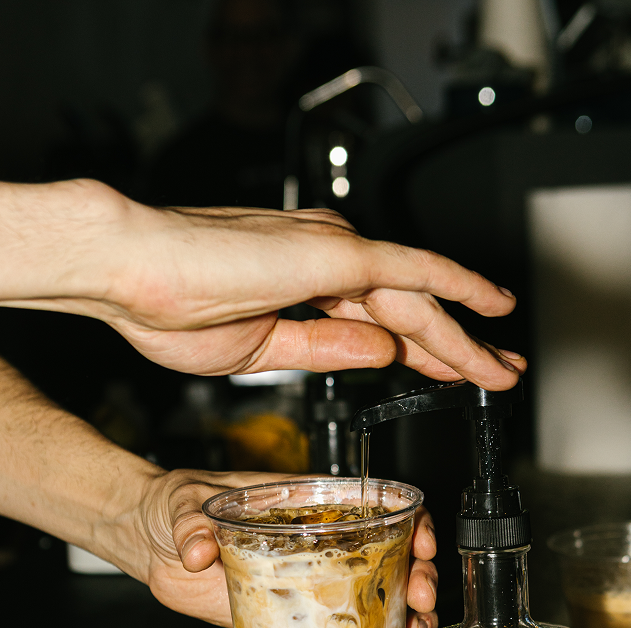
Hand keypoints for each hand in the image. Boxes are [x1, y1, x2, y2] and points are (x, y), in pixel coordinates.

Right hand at [0, 181, 525, 389]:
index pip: (382, 321)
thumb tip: (377, 351)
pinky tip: (494, 304)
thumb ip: (326, 347)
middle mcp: (328, 259)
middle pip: (412, 309)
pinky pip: (416, 270)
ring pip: (420, 299)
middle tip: (499, 373)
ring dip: (464, 337)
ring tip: (502, 370)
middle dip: (459, 347)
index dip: (421, 352)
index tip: (452, 373)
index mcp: (305, 281)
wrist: (129, 272)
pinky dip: (460, 284)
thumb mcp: (265, 350)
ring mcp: (335, 251)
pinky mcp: (338, 252)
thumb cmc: (168, 308)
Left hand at [139, 468, 437, 627]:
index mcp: (304, 503)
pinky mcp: (287, 613)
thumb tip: (198, 549)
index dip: (407, 519)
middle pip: (387, 552)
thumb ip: (194, 525)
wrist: (149, 541)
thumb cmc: (175, 505)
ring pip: (371, 593)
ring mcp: (305, 578)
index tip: (417, 539)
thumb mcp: (185, 504)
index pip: (371, 504)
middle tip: (422, 595)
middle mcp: (315, 540)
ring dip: (404, 613)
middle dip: (417, 573)